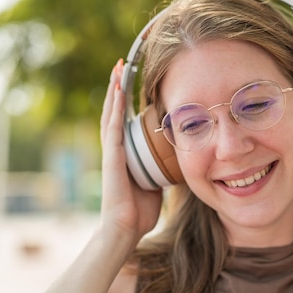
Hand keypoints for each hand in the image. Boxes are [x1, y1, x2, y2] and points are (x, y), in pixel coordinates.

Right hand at [99, 59, 161, 240]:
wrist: (126, 229)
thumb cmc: (141, 210)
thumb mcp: (158, 182)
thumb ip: (164, 168)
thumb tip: (181, 160)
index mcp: (125, 153)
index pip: (124, 119)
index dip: (126, 99)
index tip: (130, 79)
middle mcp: (115, 148)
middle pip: (114, 110)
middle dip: (117, 87)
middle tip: (121, 64)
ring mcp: (111, 152)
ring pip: (111, 113)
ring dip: (114, 90)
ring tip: (117, 69)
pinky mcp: (111, 158)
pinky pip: (113, 128)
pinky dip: (116, 108)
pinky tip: (118, 91)